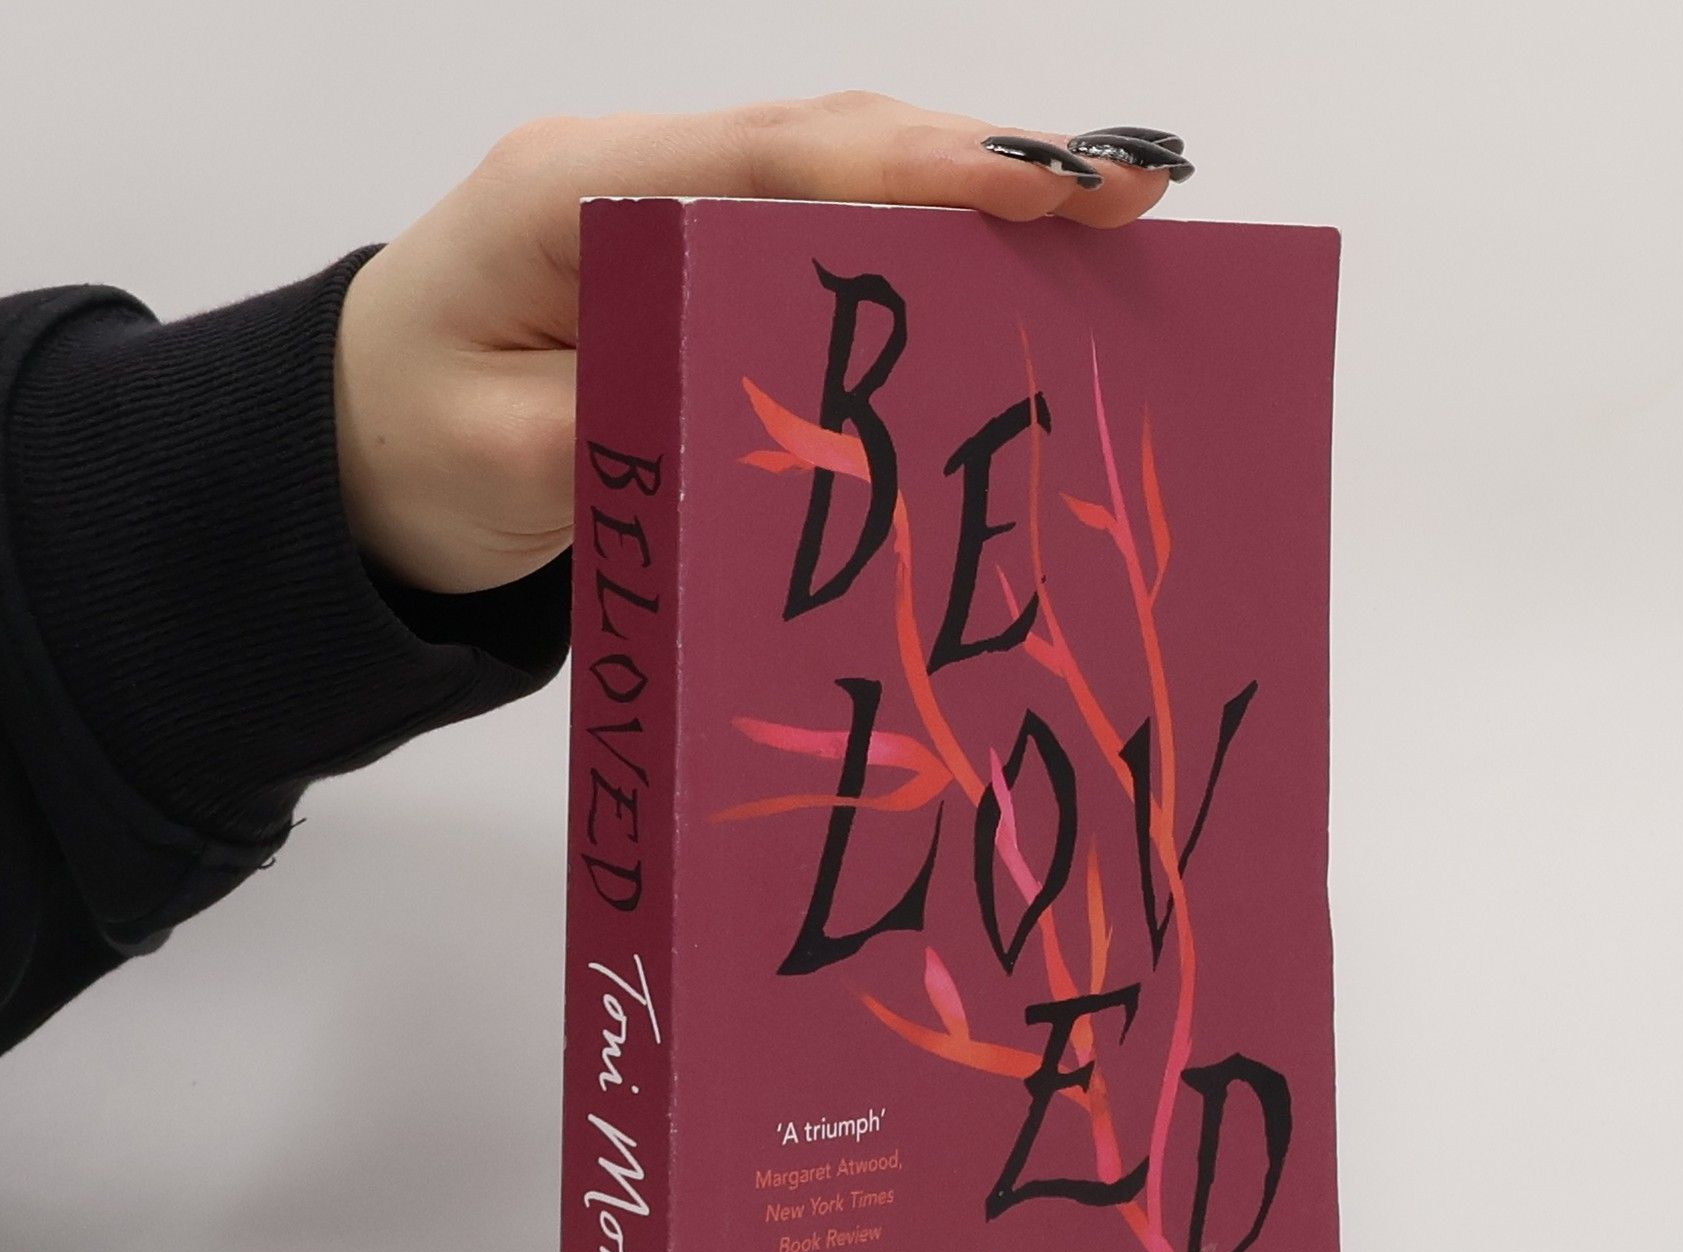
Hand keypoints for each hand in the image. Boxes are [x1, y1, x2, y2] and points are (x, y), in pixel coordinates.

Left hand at [333, 95, 1179, 595]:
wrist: (345, 459)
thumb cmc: (402, 449)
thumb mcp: (499, 465)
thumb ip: (624, 430)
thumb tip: (767, 423)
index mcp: (568, 196)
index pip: (773, 160)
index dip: (923, 168)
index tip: (1049, 183)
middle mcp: (629, 175)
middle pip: (832, 148)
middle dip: (986, 166)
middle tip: (1129, 199)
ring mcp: (662, 212)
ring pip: (839, 186)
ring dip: (970, 203)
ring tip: (1103, 230)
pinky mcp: (686, 264)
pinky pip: (819, 242)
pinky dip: (918, 255)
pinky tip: (1002, 283)